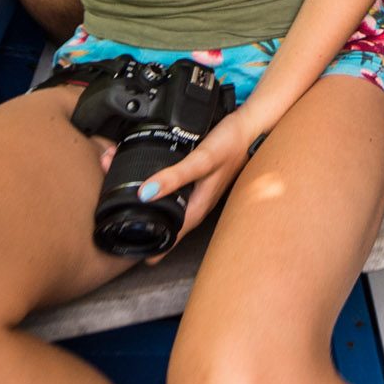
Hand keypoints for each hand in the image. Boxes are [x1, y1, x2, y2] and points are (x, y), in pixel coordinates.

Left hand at [126, 93, 282, 254]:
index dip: (158, 246)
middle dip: (153, 229)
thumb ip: (175, 176)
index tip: (140, 257)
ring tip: (138, 213)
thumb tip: (146, 193)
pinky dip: (164, 192)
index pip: (175, 233)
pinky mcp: (201, 178)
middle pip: (173, 223)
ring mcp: (202, 190)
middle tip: (132, 235)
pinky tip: (158, 187)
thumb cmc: (231, 144)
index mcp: (200, 204)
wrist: (251, 127)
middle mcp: (200, 201)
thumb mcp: (201, 160)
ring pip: (175, 208)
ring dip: (156, 209)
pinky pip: (179, 193)